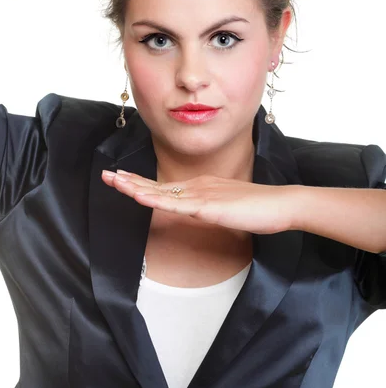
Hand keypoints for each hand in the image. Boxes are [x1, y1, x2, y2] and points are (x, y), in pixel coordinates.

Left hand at [101, 170, 293, 234]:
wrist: (280, 204)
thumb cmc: (259, 208)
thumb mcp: (227, 208)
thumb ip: (211, 209)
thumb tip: (199, 213)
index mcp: (201, 187)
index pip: (165, 186)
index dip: (141, 183)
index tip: (121, 179)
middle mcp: (197, 186)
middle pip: (157, 185)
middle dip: (129, 180)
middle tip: (106, 175)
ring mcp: (202, 195)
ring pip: (161, 192)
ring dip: (135, 187)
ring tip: (113, 180)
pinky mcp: (208, 207)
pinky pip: (176, 205)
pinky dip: (155, 200)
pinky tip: (139, 197)